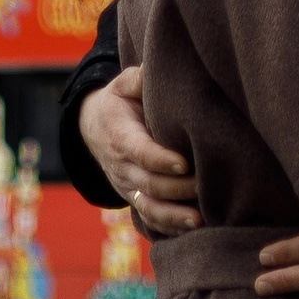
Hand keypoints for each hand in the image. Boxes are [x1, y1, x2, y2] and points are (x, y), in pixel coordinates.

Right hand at [78, 67, 199, 235]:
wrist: (93, 129)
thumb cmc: (118, 102)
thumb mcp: (123, 84)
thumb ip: (138, 78)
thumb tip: (155, 68)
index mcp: (119, 135)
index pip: (139, 151)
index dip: (159, 159)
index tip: (184, 164)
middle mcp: (121, 166)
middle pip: (148, 184)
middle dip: (176, 189)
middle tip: (205, 187)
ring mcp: (127, 186)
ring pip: (148, 207)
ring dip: (174, 216)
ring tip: (200, 219)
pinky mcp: (134, 199)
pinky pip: (149, 218)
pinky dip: (168, 227)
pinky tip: (192, 229)